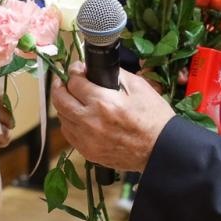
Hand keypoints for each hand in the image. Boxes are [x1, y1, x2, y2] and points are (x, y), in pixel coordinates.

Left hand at [52, 63, 175, 173]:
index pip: (75, 82)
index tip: (78, 69)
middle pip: (59, 99)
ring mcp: (87, 139)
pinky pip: (69, 134)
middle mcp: (90, 121)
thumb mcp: (139, 87)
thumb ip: (115, 75)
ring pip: (61, 117)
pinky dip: (69, 122)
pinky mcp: (88, 152)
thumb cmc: (154, 118)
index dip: (74, 71)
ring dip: (64, 105)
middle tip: (65, 81)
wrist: (161, 149)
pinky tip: (78, 117)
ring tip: (72, 98)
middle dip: (60, 86)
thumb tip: (96, 69)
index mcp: (103, 103)